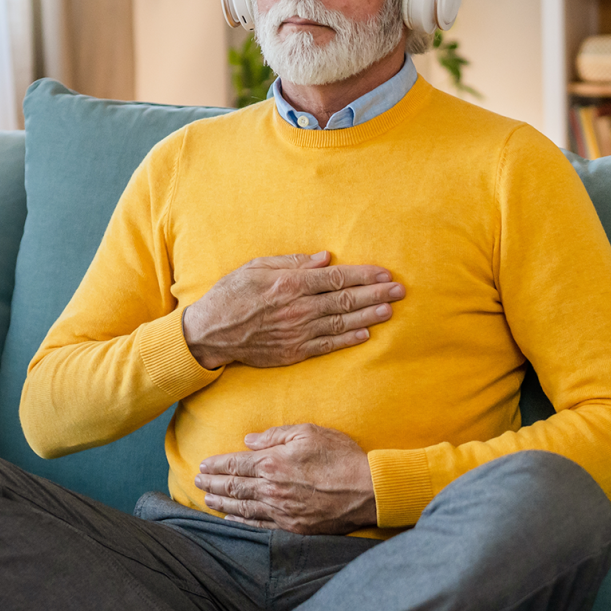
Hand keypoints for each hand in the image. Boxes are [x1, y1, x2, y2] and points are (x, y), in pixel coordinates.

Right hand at [181, 251, 401, 369]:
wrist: (209, 333)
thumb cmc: (230, 295)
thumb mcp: (255, 267)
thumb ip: (292, 262)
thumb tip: (325, 258)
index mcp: (290, 284)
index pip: (337, 278)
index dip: (364, 276)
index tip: (385, 274)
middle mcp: (299, 308)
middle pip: (346, 299)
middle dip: (377, 294)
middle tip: (400, 291)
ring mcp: (298, 332)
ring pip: (343, 322)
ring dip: (370, 316)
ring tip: (391, 310)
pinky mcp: (294, 352)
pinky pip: (328, 345)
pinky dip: (348, 339)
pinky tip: (365, 334)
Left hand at [194, 424, 377, 534]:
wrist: (369, 490)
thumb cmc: (341, 456)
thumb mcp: (308, 432)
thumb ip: (275, 435)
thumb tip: (249, 440)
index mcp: (273, 463)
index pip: (235, 464)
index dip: (216, 466)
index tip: (202, 465)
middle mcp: (272, 489)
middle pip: (233, 487)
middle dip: (211, 484)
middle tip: (196, 482)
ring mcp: (281, 510)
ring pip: (242, 508)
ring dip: (221, 504)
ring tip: (207, 500)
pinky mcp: (293, 526)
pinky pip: (260, 525)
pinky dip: (242, 522)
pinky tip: (231, 519)